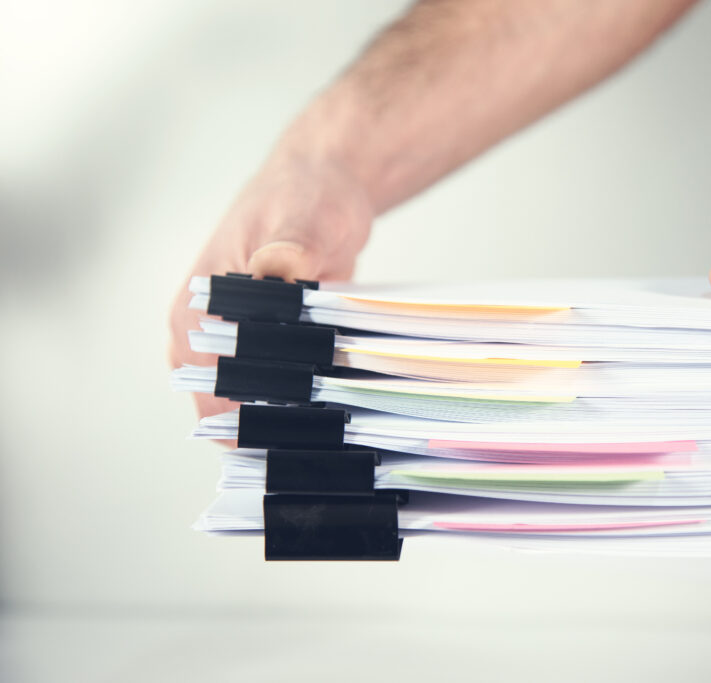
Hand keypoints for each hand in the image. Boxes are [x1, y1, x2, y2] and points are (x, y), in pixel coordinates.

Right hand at [168, 129, 373, 419]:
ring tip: (333, 432)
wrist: (327, 187)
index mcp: (198, 310)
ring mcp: (242, 345)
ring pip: (262, 404)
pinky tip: (343, 410)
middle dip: (274, 428)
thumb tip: (275, 270)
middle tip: (319, 441)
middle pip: (234, 407)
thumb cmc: (302, 196)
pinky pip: (290, 389)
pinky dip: (312, 402)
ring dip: (294, 420)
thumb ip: (287, 248)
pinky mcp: (277, 348)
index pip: (210, 388)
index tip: (286, 436)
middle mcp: (211, 335)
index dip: (246, 418)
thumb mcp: (299, 216)